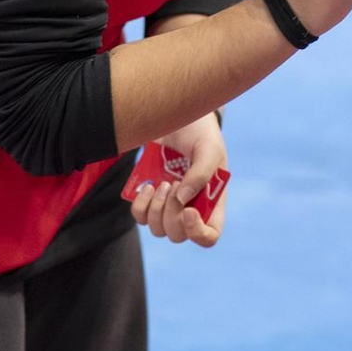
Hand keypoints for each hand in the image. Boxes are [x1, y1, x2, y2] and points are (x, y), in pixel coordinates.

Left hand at [130, 114, 227, 246]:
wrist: (174, 115)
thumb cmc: (199, 132)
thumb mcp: (209, 148)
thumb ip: (201, 173)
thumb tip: (182, 200)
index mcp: (212, 202)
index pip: (209, 235)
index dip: (198, 233)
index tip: (188, 212)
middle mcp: (191, 208)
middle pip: (179, 235)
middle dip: (171, 214)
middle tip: (172, 184)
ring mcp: (168, 205)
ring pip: (158, 230)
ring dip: (156, 210)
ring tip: (160, 183)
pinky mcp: (149, 197)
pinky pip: (140, 216)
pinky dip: (140, 206)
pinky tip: (147, 186)